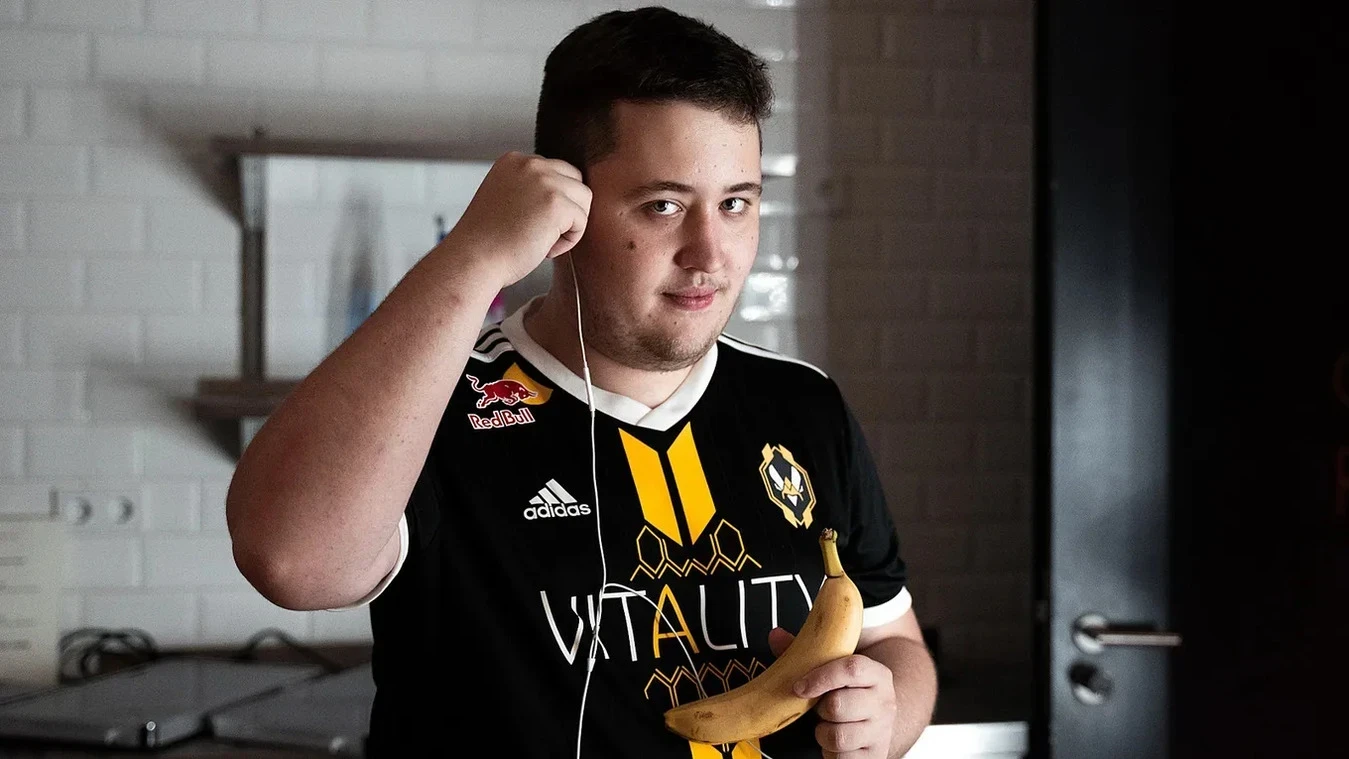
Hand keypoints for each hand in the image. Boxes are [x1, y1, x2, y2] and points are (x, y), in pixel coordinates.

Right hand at [442, 151, 591, 288]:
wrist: (473, 260)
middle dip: (566, 209)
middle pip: (575, 181)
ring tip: (541, 242)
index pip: (556, 172)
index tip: (528, 223)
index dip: (551, 203)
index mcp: (514, 160)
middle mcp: (530, 163)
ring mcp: (544, 181)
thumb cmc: (488, 241)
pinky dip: (568, 241)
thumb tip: (567, 196)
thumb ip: (530, 189)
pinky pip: (581, 221)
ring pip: (583, 200)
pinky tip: (544, 250)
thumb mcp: (505, 199)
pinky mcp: (556, 203)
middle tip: (540, 234)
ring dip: (569, 225)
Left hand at [768, 627, 897, 757]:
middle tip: (820, 707)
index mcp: (877, 674)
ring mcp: (882, 731)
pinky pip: (843, 758)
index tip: (799, 687)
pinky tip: (835, 743)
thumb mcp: (834, 670)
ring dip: (823, 733)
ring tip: (827, 725)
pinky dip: (831, 753)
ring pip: (838, 736)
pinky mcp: (876, 755)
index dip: (820, 677)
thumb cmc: (849, 692)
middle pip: (838, 705)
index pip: (851, 668)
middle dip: (820, 709)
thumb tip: (775, 635)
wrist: (879, 721)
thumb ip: (806, 653)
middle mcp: (885, 702)